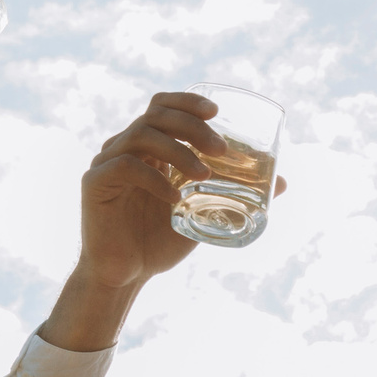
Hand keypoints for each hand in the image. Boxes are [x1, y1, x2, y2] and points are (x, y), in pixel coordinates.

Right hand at [38, 92, 289, 350]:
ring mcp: (107, 161)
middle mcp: (125, 147)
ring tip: (204, 176)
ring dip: (179, 152)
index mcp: (148, 147)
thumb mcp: (204, 213)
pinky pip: (126, 167)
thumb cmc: (159, 241)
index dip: (187, 101)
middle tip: (221, 150)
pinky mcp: (94, 183)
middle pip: (156, 115)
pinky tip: (175, 199)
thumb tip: (282, 182)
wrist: (125, 274)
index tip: (216, 112)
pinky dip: (154, 179)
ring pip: (142, 135)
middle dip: (192, 126)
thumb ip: (234, 194)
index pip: (163, 107)